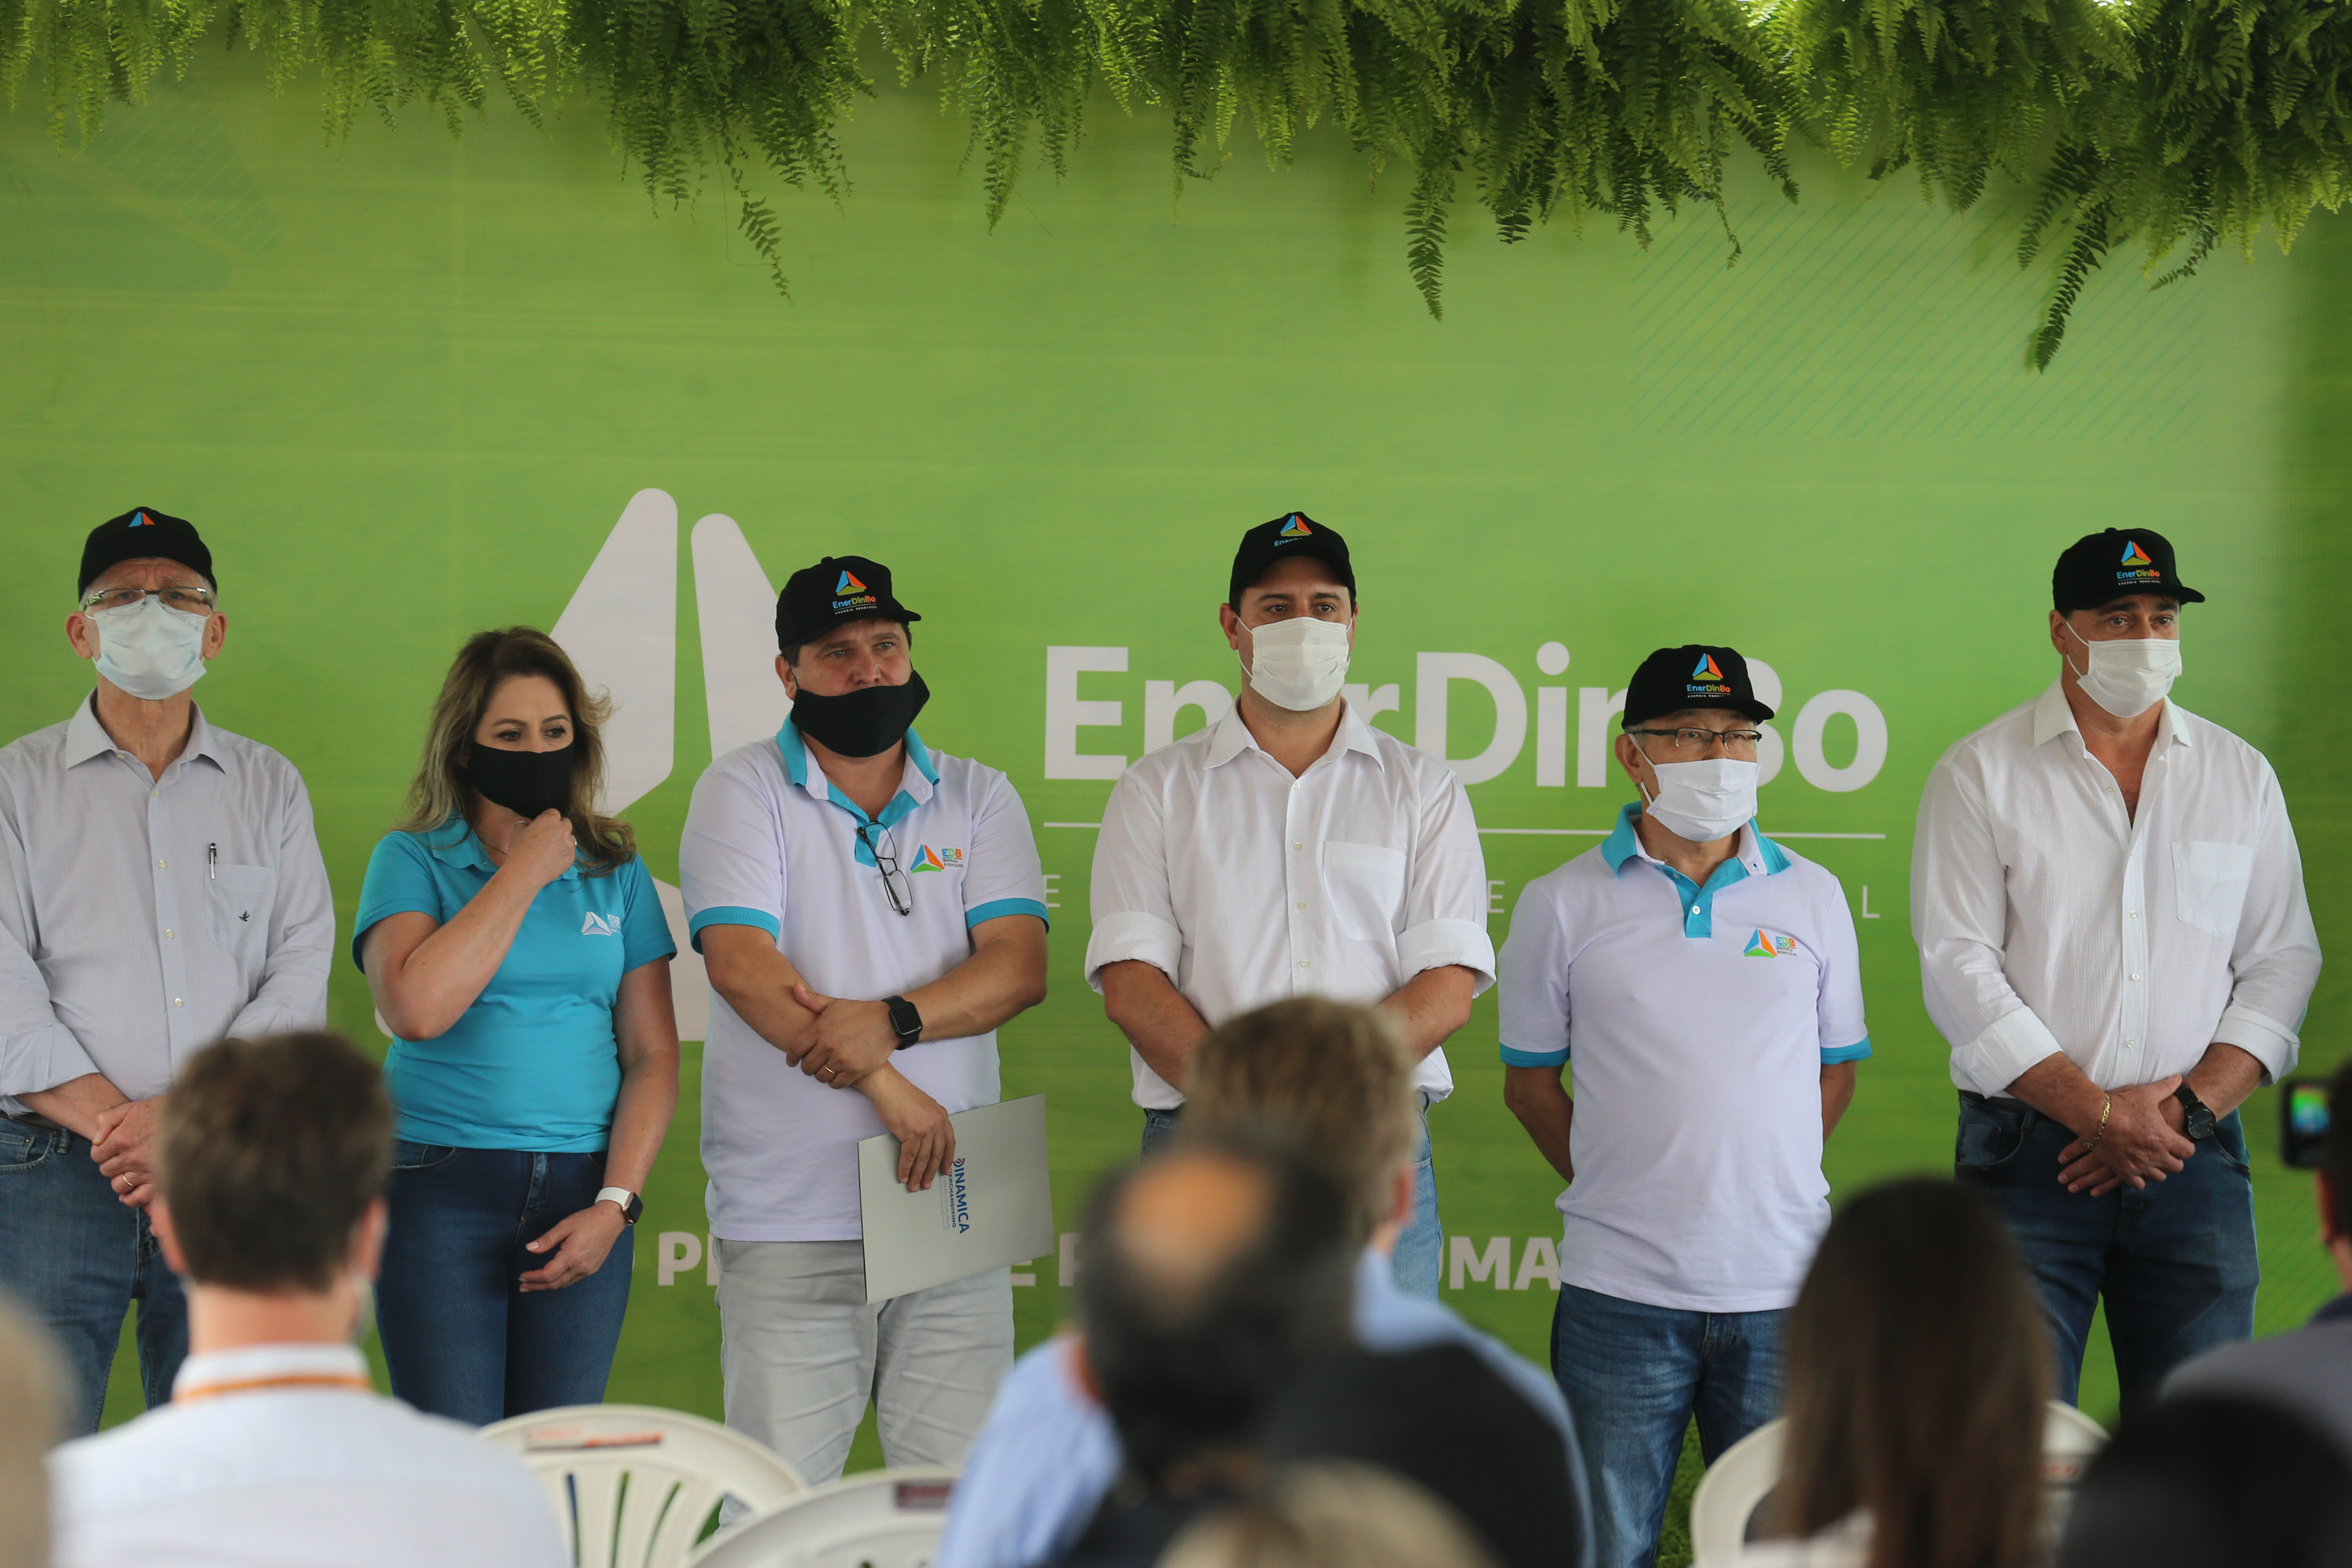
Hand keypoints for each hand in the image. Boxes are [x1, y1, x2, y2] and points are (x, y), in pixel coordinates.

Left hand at [91, 1097, 164, 1208]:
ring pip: (118, 1185)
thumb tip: (96, 1140)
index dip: (102, 1150)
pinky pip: (136, 1198)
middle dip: (112, 1164)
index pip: (97, 1155)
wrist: (197, 1117)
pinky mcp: (158, 1182)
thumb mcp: (134, 1106)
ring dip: (121, 1179)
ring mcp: (144, 1172)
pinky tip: (131, 1191)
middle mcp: (130, 1158)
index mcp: (121, 1139)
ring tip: (131, 1172)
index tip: (112, 1147)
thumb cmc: (165, 1110)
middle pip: (107, 1170)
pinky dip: (130, 1198)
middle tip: (124, 1157)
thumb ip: (108, 1119)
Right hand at [505, 809, 577, 889]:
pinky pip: (569, 851)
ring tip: (549, 849)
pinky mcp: (571, 856)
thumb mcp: (517, 831)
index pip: (553, 813)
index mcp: (549, 819)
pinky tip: (552, 858)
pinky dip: (563, 853)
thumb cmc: (518, 851)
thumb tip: (529, 822)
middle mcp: (562, 829)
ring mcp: (569, 843)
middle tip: (547, 836)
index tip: (542, 825)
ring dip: (562, 840)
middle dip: (558, 827)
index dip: (546, 818)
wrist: (524, 873)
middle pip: (565, 823)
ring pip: (569, 837)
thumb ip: (525, 823)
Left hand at [519, 1202, 628, 1290]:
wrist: (612, 1219)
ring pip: (563, 1284)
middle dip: (536, 1287)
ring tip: (534, 1285)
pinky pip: (572, 1280)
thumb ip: (546, 1240)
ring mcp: (588, 1269)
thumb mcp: (564, 1226)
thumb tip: (529, 1249)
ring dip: (547, 1286)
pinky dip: (559, 1282)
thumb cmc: (588, 1219)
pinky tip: (553, 1278)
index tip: (521, 1276)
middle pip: (554, 1284)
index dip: (533, 1277)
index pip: (548, 1274)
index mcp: (572, 1256)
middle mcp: (580, 1267)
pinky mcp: (593, 1268)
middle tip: (523, 1286)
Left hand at [788, 983, 898, 1088]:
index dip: (791, 1058)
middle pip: (807, 1066)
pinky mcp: (855, 1070)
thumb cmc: (859, 1012)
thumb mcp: (835, 1003)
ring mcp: (843, 1060)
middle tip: (813, 1064)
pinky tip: (837, 1074)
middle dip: (807, 1066)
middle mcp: (829, 1046)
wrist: (888, 1022)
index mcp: (821, 1030)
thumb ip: (812, 999)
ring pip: (821, 1076)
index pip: (796, 1050)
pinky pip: (836, 1083)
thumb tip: (794, 988)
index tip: (792, 1061)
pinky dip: (834, 1081)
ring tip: (825, 1068)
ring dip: (821, 1074)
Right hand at [861, 1067, 954, 1190]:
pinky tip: (903, 1176)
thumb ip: (930, 1122)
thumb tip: (928, 1142)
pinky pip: (909, 1156)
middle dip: (931, 1172)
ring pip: (923, 1158)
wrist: (889, 1088)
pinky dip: (905, 1168)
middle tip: (927, 1184)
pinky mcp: (911, 1133)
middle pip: (936, 1154)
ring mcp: (925, 1129)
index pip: (949, 1143)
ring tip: (914, 1185)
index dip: (947, 1159)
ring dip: (918, 1175)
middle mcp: (937, 1123)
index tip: (945, 1170)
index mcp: (942, 1116)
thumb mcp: (925, 1107)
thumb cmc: (902, 1095)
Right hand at [2057, 1076, 2195, 1194]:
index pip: (2189, 1152)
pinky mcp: (2124, 1171)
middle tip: (2164, 1152)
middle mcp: (2156, 1155)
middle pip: (2176, 1167)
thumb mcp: (2146, 1094)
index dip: (2185, 1147)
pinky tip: (2136, 1169)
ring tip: (2150, 1160)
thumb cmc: (2122, 1105)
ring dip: (2157, 1170)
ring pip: (2159, 1177)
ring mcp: (2140, 1165)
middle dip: (2172, 1160)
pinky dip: (2139, 1179)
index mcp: (2165, 1138)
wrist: (2095, 1117)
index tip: (2177, 1142)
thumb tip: (2179, 1078)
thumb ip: (2165, 1087)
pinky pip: (2139, 1185)